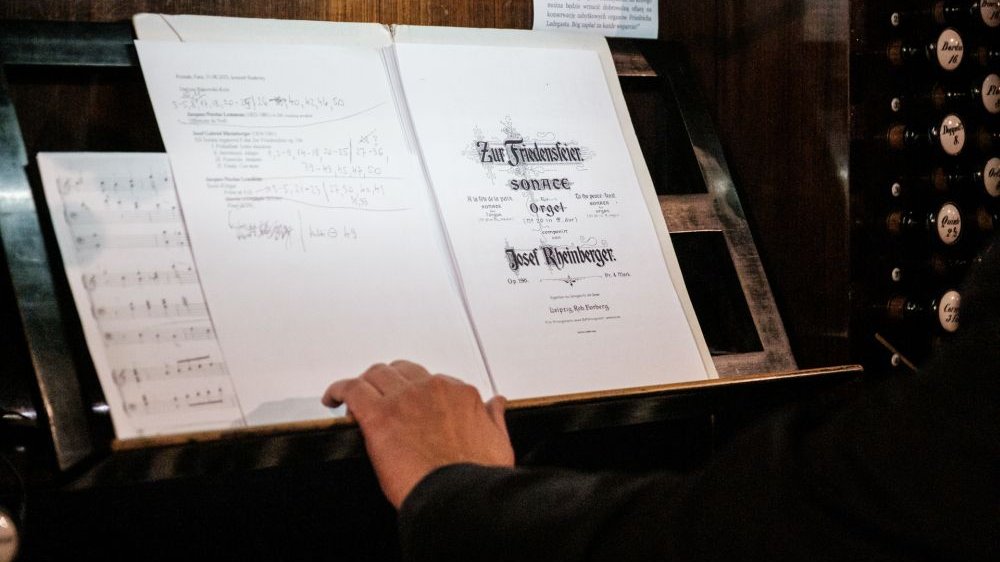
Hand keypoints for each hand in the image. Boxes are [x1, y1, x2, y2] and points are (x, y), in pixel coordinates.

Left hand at [323, 360, 514, 508]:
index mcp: (459, 394)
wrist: (456, 496)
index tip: (412, 405)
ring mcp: (404, 399)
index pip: (433, 381)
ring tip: (355, 396)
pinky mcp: (378, 415)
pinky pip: (352, 389)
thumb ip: (494, 419)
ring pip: (376, 375)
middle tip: (382, 397)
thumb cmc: (475, 476)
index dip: (418, 392)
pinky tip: (333, 398)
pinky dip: (339, 390)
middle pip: (402, 371)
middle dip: (391, 381)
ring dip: (365, 383)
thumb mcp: (498, 443)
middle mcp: (432, 388)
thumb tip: (495, 404)